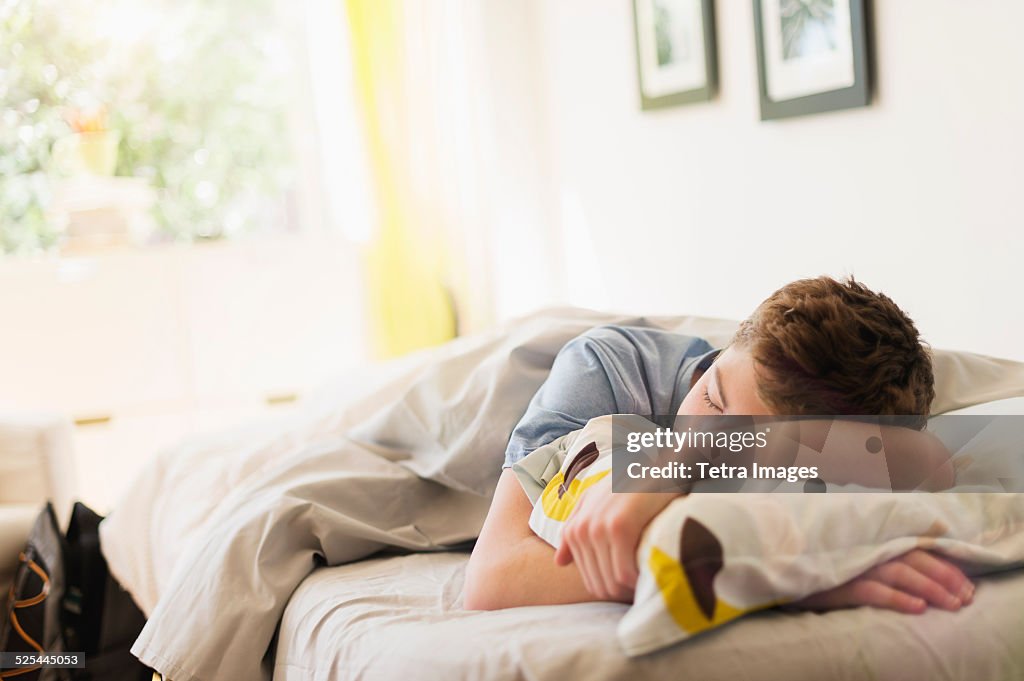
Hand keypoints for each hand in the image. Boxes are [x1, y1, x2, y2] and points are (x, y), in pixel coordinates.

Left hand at [553, 476, 678, 601]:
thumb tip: (559, 562)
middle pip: (598, 584)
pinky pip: (624, 572)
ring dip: (630, 589)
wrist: (655, 467)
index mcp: (574, 529)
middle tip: (642, 586)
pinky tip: (650, 573)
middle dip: (620, 592)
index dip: (610, 587)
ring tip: (648, 581)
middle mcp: (583, 530)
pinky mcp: (620, 528)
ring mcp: (600, 529)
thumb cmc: (629, 488)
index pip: (588, 578)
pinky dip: (638, 580)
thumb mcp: (594, 503)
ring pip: (611, 582)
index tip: (630, 584)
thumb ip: (575, 530)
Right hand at [793, 549, 973, 613]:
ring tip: (952, 604)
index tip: (967, 585)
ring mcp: (855, 563)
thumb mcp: (852, 544)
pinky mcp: (840, 582)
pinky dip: (898, 599)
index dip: (945, 565)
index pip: (919, 548)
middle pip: (915, 559)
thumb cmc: (818, 552)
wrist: (780, 558)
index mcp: (875, 536)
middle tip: (967, 598)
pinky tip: (918, 609)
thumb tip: (914, 556)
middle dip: (946, 579)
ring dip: (931, 589)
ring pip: (902, 573)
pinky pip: (874, 591)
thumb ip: (878, 544)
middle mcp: (868, 546)